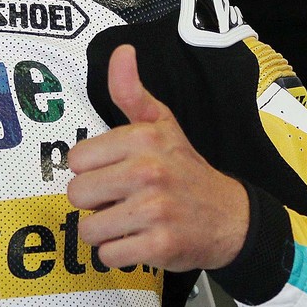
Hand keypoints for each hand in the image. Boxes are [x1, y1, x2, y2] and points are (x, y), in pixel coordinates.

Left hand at [66, 44, 250, 271]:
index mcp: (143, 138)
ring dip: (106, 230)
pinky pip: (109, 255)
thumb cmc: (186, 170)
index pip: (76, 159)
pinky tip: (141, 240)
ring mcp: (154, 209)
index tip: (117, 172)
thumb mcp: (162, 124)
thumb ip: (131, 92)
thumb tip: (122, 51)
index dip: (93, 170)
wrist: (230, 217)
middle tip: (124, 199)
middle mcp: (148, 170)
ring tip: (131, 220)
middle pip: (77, 194)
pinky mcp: (158, 244)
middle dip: (96, 202)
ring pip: (89, 229)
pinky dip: (120, 253)